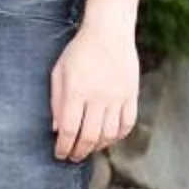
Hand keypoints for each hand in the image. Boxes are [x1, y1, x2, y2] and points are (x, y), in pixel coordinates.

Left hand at [49, 18, 140, 160]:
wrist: (109, 31)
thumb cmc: (79, 51)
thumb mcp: (59, 72)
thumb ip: (56, 101)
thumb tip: (56, 129)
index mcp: (77, 91)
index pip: (69, 130)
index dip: (64, 147)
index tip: (60, 154)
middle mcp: (98, 97)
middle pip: (89, 137)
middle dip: (79, 152)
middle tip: (73, 157)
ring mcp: (117, 97)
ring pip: (109, 135)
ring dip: (98, 147)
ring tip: (89, 148)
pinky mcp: (132, 95)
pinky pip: (127, 124)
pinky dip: (118, 136)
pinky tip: (108, 138)